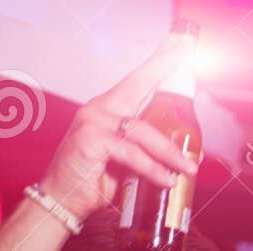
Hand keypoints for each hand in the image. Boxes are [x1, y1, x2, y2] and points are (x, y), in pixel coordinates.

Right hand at [37, 40, 200, 219]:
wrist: (64, 199)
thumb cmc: (95, 178)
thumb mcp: (126, 160)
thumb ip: (144, 149)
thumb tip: (180, 154)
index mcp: (109, 108)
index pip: (137, 82)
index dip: (157, 64)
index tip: (178, 48)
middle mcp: (100, 108)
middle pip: (137, 84)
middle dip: (162, 67)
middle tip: (185, 53)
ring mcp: (93, 121)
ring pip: (143, 131)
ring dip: (170, 152)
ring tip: (188, 169)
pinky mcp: (91, 139)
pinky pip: (132, 153)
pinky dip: (152, 168)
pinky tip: (165, 180)